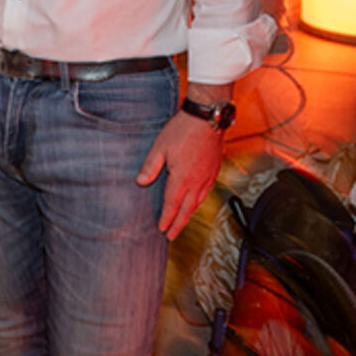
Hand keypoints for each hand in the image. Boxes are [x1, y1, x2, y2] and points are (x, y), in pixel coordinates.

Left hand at [136, 112, 223, 239]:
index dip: (167, 219)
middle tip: (171, 236)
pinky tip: (195, 202)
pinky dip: (198, 202)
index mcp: (182, 178)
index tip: (162, 230)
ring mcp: (208, 177)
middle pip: (187, 209)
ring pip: (198, 202)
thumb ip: (150, 166)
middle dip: (178, 224)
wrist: (207, 119)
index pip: (172, 204)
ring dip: (189, 214)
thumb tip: (141, 182)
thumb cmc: (183, 130)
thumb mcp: (160, 147)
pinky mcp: (214, 170)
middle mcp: (197, 181)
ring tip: (181, 222)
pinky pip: (206, 192)